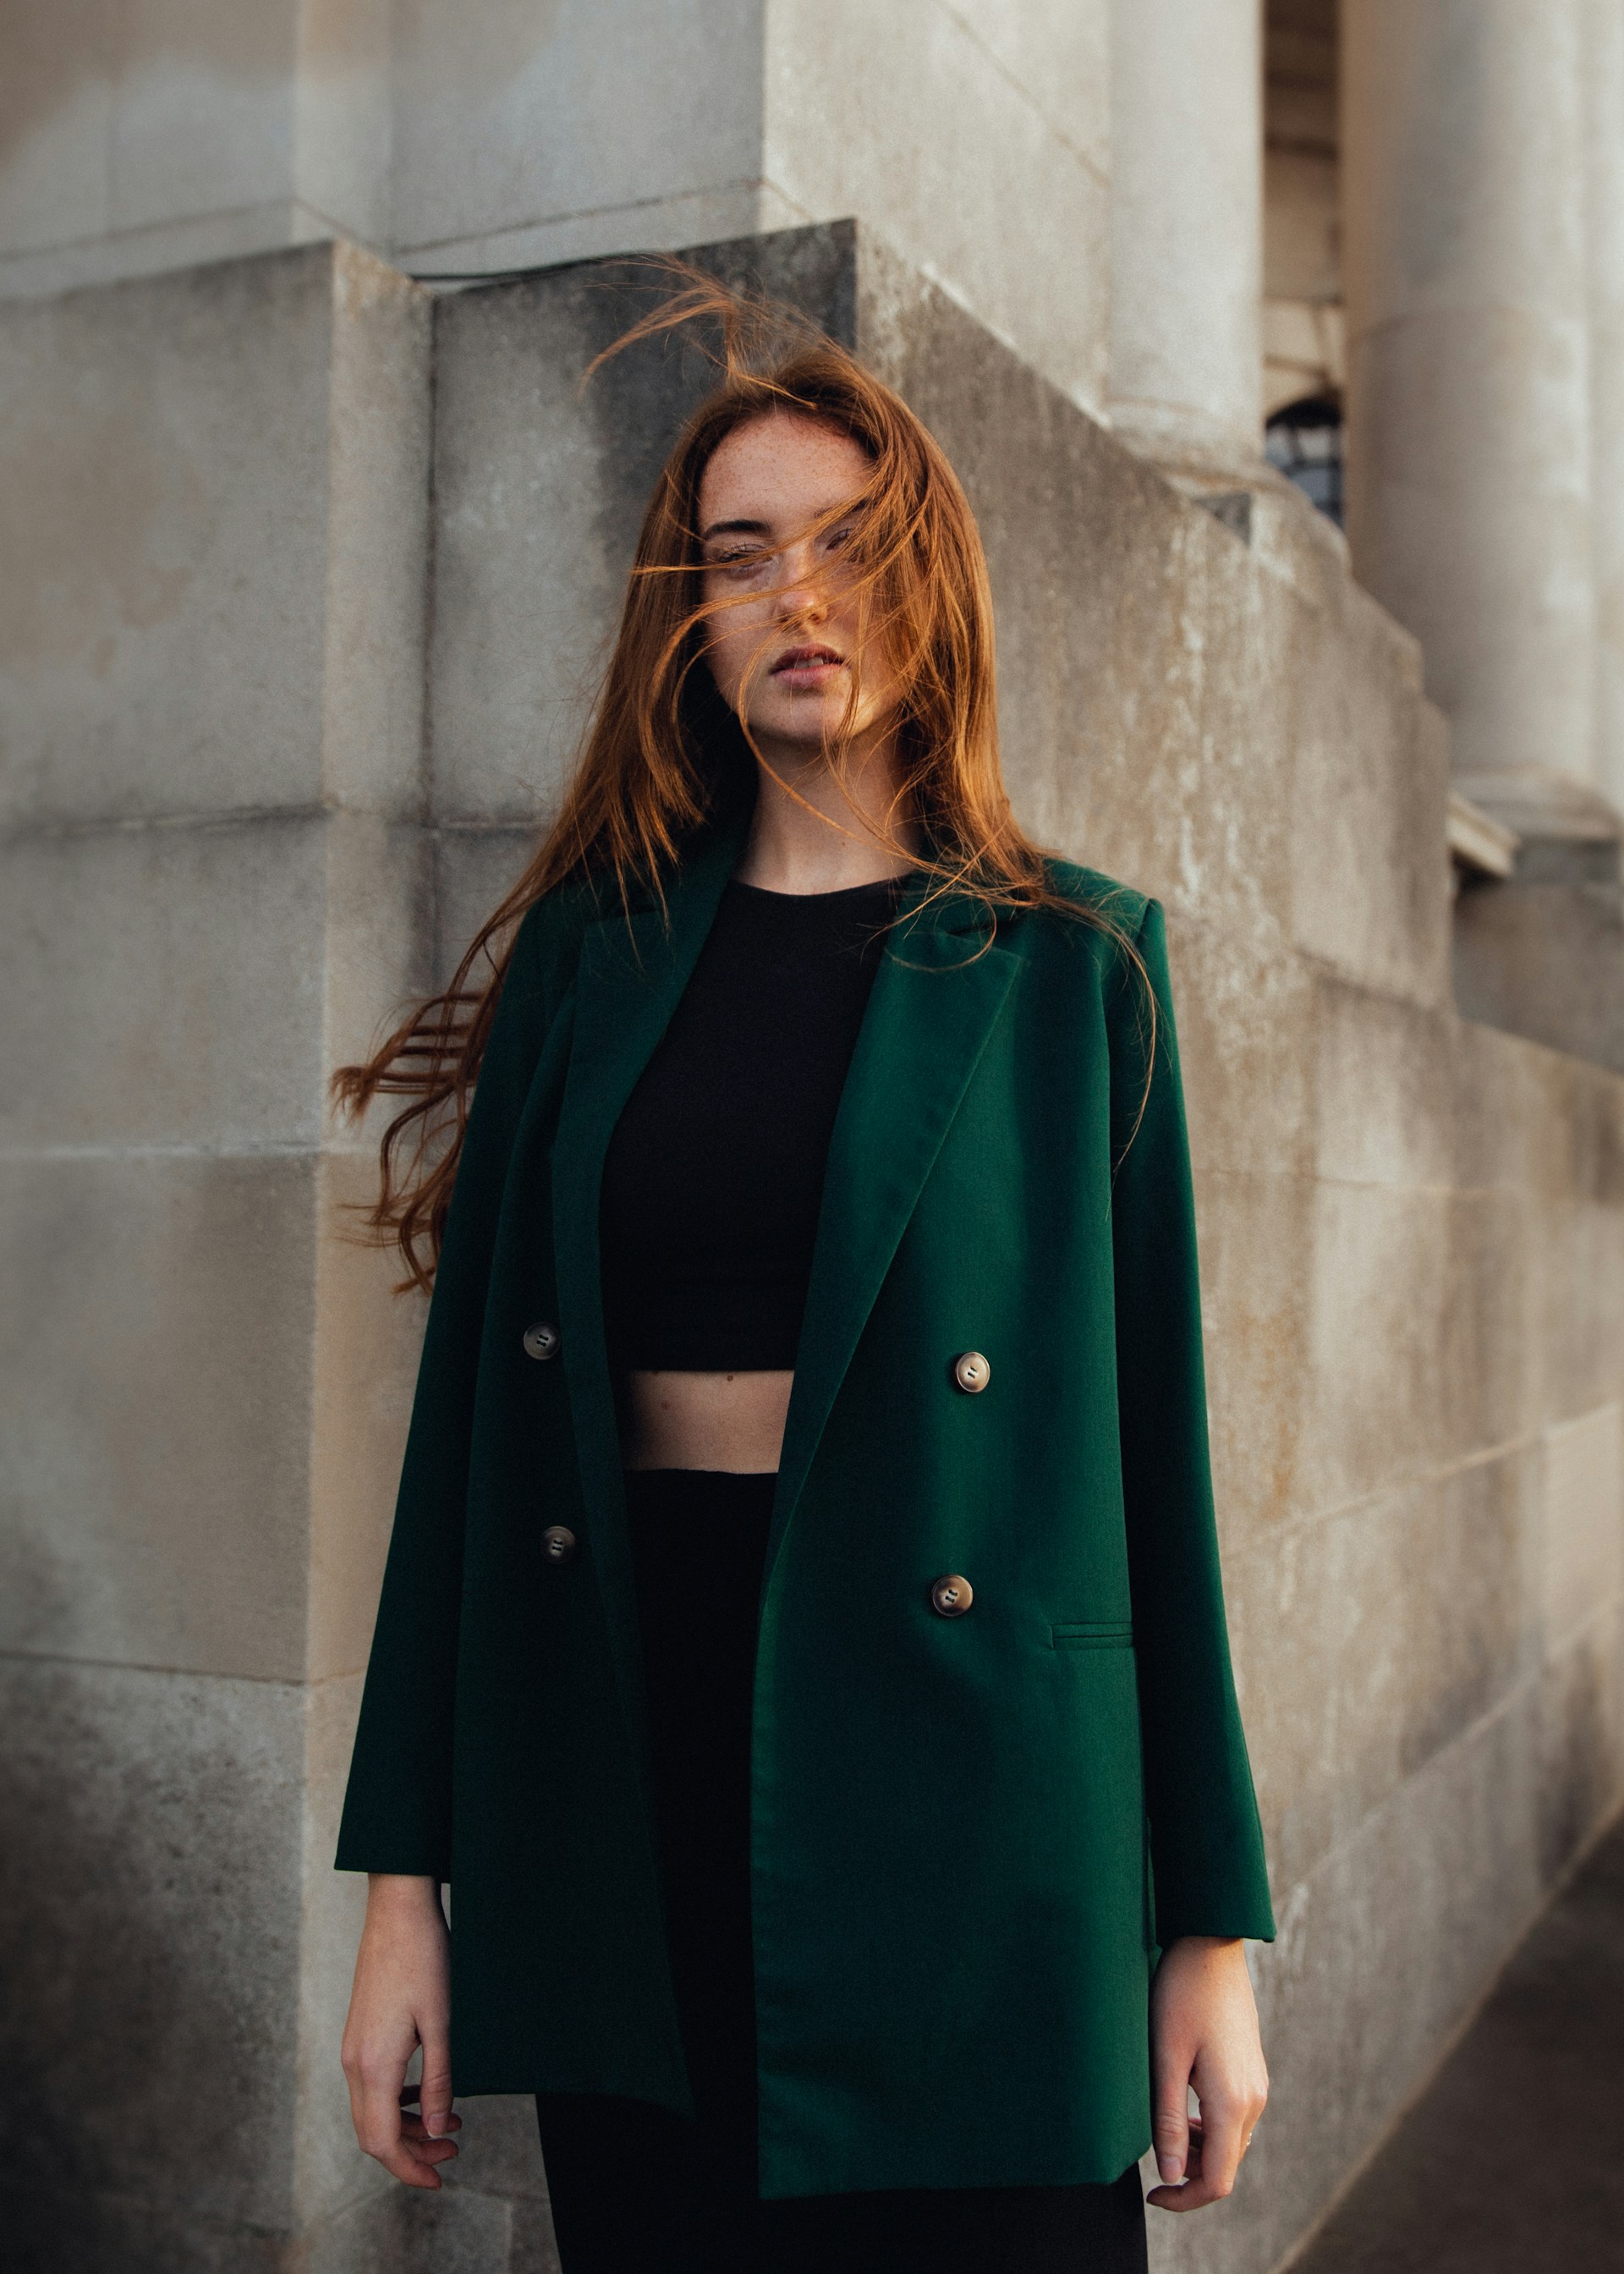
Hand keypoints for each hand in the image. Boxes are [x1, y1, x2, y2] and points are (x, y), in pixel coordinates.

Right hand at [340, 1874, 461, 2188]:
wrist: (396, 1910)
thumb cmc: (423, 1959)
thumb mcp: (440, 2023)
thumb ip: (439, 2080)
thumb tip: (439, 2128)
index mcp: (373, 2066)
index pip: (383, 2142)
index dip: (410, 2168)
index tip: (440, 2178)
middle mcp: (354, 2063)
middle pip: (373, 2135)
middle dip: (412, 2152)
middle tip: (453, 2150)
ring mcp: (352, 2048)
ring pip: (370, 2112)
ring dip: (406, 2127)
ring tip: (449, 2125)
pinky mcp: (358, 2035)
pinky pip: (371, 2087)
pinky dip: (396, 2103)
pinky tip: (425, 2093)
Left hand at [1146, 1935, 1267, 2211]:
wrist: (1210, 1944)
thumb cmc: (1180, 1994)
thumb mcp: (1164, 2057)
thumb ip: (1167, 2119)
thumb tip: (1169, 2176)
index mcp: (1232, 2102)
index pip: (1217, 2180)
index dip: (1184, 2199)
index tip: (1151, 2194)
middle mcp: (1253, 2100)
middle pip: (1226, 2167)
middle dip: (1188, 2176)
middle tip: (1148, 2161)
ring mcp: (1256, 2086)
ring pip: (1230, 2145)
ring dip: (1197, 2152)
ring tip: (1160, 2130)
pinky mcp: (1251, 2073)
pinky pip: (1234, 2120)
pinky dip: (1208, 2130)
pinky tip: (1180, 2110)